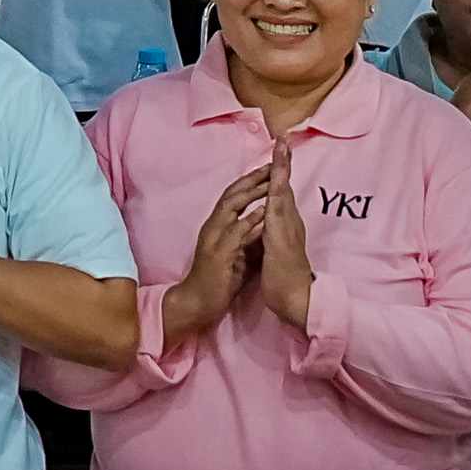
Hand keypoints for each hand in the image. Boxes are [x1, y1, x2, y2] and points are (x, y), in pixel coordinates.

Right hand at [165, 164, 274, 343]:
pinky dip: (249, 223)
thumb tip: (264, 223)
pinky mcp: (218, 255)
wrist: (198, 303)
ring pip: (231, 209)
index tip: (269, 168)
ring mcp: (213, 239)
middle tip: (271, 166)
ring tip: (270, 183)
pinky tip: (263, 215)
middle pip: (231, 195)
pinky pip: (235, 234)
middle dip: (252, 180)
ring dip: (251, 195)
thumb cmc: (219, 279)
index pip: (233, 195)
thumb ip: (247, 236)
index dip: (250, 180)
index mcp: (217, 225)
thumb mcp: (236, 252)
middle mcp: (213, 227)